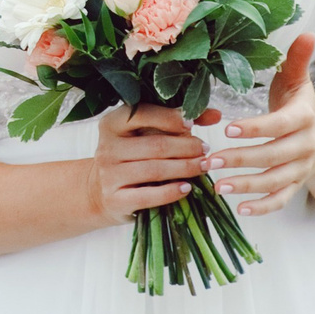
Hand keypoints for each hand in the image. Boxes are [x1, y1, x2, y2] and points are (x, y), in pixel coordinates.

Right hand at [91, 100, 218, 223]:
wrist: (99, 192)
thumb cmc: (130, 158)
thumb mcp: (144, 135)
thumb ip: (176, 123)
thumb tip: (215, 114)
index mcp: (112, 124)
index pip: (144, 114)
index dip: (172, 118)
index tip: (193, 123)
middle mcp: (107, 147)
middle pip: (155, 145)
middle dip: (186, 147)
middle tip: (205, 150)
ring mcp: (109, 174)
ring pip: (154, 170)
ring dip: (185, 168)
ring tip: (203, 166)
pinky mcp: (115, 199)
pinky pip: (148, 195)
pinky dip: (171, 192)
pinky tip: (187, 188)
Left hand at [213, 33, 314, 216]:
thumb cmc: (300, 105)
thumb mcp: (298, 82)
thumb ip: (296, 60)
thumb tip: (307, 32)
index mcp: (304, 118)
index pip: (280, 125)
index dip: (256, 128)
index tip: (227, 129)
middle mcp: (305, 146)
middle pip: (274, 156)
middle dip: (241, 160)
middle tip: (209, 161)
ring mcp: (300, 169)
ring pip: (276, 181)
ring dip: (247, 186)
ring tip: (217, 187)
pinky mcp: (295, 185)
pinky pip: (281, 200)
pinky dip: (263, 207)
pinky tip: (240, 210)